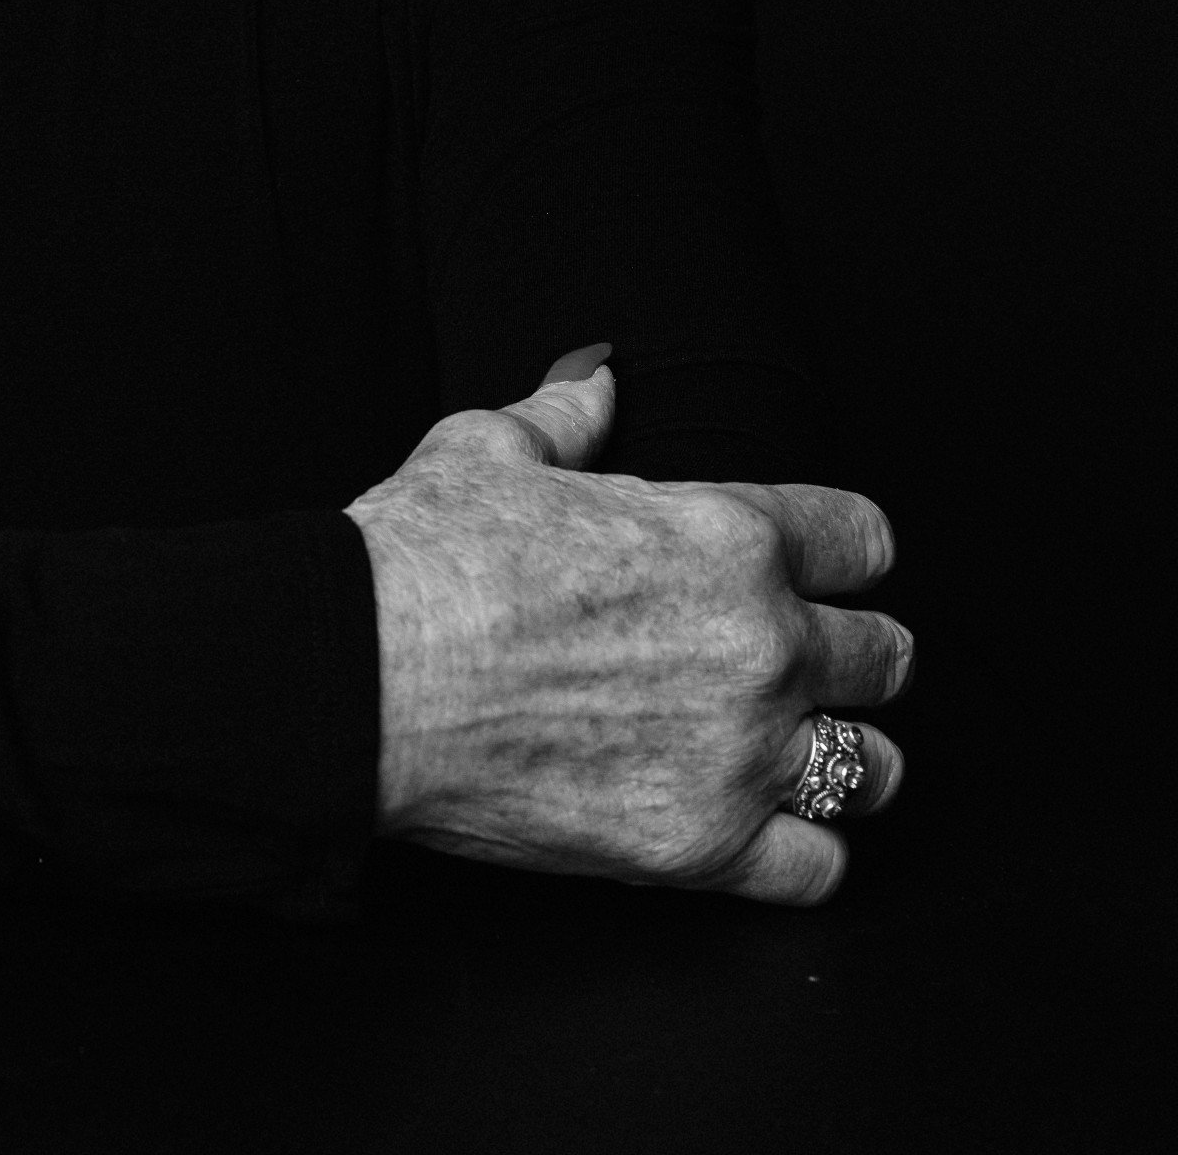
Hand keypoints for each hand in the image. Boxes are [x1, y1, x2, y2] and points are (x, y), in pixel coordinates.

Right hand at [346, 357, 910, 905]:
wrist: (365, 678)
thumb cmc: (424, 558)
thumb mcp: (489, 448)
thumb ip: (567, 416)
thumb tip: (596, 382)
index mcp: (727, 534)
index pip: (863, 539)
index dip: (847, 551)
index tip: (825, 569)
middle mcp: (760, 644)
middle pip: (887, 657)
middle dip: (853, 656)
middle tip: (800, 663)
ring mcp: (741, 753)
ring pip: (873, 771)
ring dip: (840, 757)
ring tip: (795, 754)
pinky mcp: (704, 847)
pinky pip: (820, 869)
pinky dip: (800, 853)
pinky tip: (759, 830)